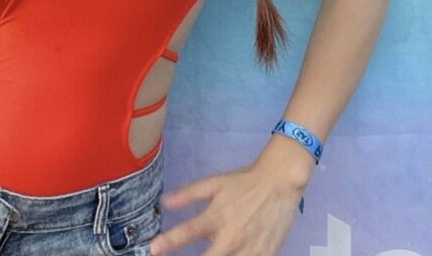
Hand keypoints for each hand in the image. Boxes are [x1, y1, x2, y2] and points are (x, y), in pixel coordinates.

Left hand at [149, 162, 302, 255]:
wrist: (279, 184)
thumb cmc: (243, 183)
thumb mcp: (214, 183)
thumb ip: (189, 194)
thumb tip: (164, 202)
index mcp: (216, 218)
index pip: (187, 233)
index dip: (168, 242)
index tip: (152, 250)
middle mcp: (231, 239)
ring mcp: (250, 252)